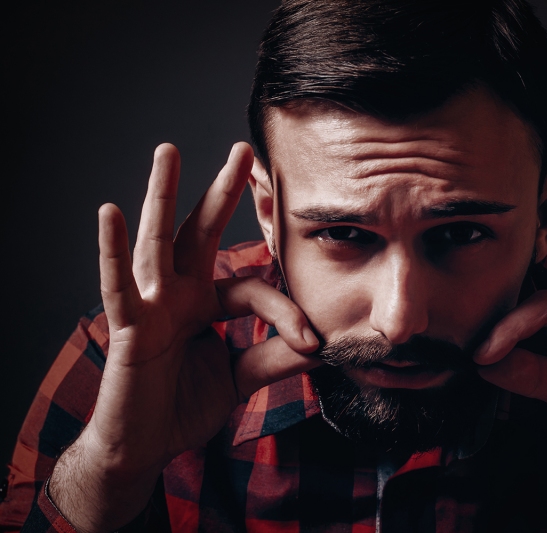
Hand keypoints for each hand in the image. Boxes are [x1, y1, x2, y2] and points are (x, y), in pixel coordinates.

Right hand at [49, 143, 320, 531]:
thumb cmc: (184, 406)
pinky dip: (113, 251)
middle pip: (201, 233)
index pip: (254, 289)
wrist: (146, 446)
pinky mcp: (128, 326)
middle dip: (221, 192)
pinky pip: (119, 285)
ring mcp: (150, 306)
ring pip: (158, 243)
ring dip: (163, 196)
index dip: (286, 312)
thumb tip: (324, 342)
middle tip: (242, 150)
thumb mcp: (240, 377)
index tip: (312, 342)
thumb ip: (275, 357)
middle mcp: (178, 295)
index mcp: (205, 303)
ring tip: (167, 152)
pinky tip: (111, 212)